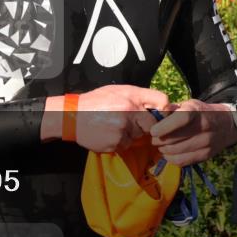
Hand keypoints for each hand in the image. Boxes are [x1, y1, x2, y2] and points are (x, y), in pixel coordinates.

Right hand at [41, 86, 168, 151]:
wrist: (72, 116)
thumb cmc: (95, 102)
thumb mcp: (116, 91)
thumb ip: (137, 97)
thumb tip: (160, 105)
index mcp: (131, 95)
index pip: (161, 100)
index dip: (164, 109)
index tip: (160, 115)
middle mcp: (129, 110)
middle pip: (151, 124)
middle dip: (143, 126)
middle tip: (127, 122)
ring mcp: (123, 128)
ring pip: (137, 136)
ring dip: (129, 134)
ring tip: (112, 126)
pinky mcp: (116, 142)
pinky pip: (125, 145)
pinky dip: (119, 142)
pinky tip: (107, 134)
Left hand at [149, 99, 236, 166]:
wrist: (226, 124)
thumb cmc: (201, 112)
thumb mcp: (188, 104)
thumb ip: (171, 109)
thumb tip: (154, 116)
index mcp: (197, 111)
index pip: (181, 119)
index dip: (164, 126)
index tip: (153, 131)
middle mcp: (203, 127)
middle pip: (175, 138)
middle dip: (159, 140)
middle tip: (154, 139)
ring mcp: (206, 143)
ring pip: (177, 151)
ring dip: (164, 150)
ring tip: (161, 146)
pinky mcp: (206, 155)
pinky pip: (183, 161)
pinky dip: (171, 159)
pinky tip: (169, 154)